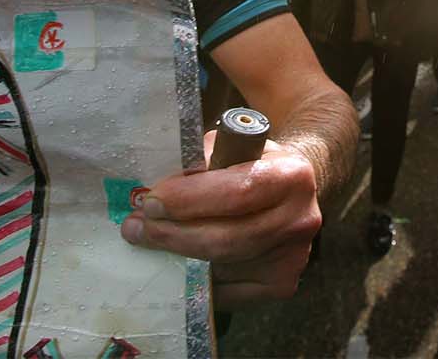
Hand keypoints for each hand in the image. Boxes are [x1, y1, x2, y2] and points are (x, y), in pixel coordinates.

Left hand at [118, 133, 320, 305]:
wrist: (292, 190)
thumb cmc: (251, 163)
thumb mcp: (231, 146)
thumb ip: (198, 161)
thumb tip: (152, 190)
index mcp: (291, 175)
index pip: (236, 192)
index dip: (189, 200)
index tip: (150, 202)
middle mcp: (300, 219)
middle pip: (226, 239)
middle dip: (173, 234)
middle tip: (137, 228)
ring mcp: (294, 258)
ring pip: (222, 267)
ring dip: (178, 257)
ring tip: (148, 241)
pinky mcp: (282, 284)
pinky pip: (228, 291)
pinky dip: (197, 279)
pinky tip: (178, 264)